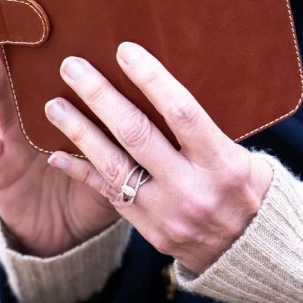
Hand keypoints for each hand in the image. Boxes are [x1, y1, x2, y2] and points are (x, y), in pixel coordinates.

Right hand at [0, 8, 119, 256]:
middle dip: (5, 40)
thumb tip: (177, 83)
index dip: (42, 31)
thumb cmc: (103, 183)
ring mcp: (11, 137)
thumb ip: (138, 119)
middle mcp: (31, 110)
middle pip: (17, 69)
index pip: (51, 58)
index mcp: (64, 99)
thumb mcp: (124, 148)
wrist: (68, 233)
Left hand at [42, 42, 272, 274]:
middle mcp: (193, 189)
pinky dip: (79, 172)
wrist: (249, 251)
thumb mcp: (239, 154)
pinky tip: (54, 152)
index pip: (181, 113)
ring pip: (113, 166)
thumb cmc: (243, 187)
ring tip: (53, 105)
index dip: (151, 79)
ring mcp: (167, 213)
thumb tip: (159, 81)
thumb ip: (202, 126)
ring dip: (79, 131)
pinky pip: (107, 195)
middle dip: (100, 96)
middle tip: (72, 67)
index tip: (124, 51)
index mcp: (222, 163)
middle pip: (137, 134)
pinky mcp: (149, 230)